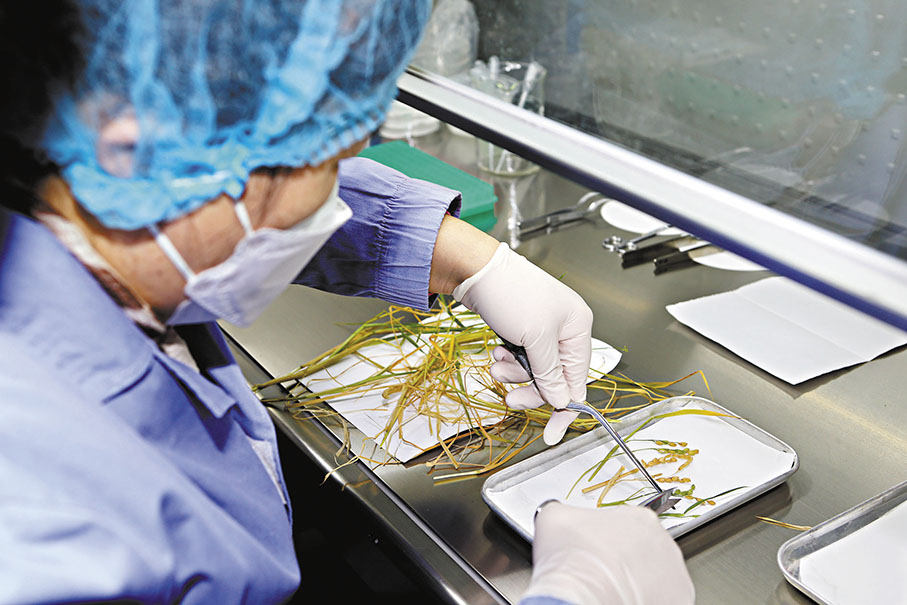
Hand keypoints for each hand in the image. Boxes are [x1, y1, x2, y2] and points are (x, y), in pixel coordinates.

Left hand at [453, 243, 592, 444]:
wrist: (476, 270)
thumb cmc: (511, 292)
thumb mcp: (536, 338)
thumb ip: (550, 373)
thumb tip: (562, 399)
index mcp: (578, 328)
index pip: (578, 379)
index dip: (565, 408)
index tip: (552, 434)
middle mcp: (563, 330)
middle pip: (554, 378)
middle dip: (531, 389)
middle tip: (511, 398)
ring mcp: (542, 330)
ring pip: (534, 371)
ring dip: (514, 374)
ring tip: (498, 365)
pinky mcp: (522, 330)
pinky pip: (520, 359)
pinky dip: (508, 361)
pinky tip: (498, 352)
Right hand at [525, 502, 694, 604]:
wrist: (581, 597)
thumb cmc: (572, 560)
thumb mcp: (554, 517)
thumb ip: (564, 511)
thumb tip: (560, 517)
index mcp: (640, 518)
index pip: (626, 525)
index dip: (607, 538)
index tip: (595, 549)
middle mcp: (665, 543)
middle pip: (644, 550)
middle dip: (625, 559)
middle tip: (602, 570)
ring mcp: (675, 575)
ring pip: (656, 576)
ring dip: (638, 581)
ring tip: (611, 589)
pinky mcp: (678, 601)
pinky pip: (661, 599)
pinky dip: (645, 600)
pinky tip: (622, 599)